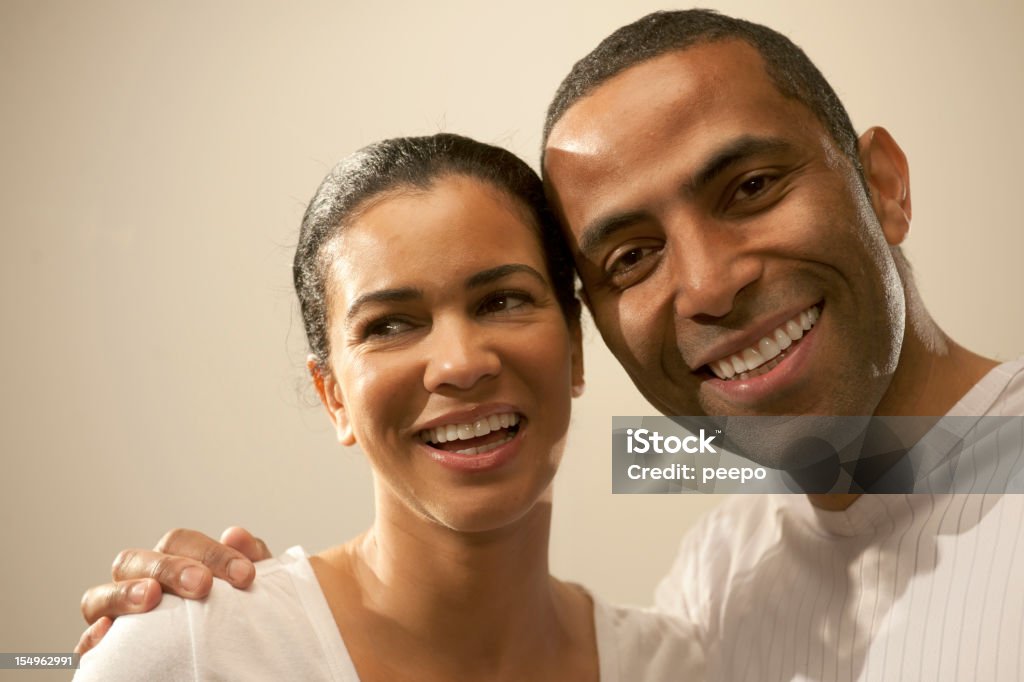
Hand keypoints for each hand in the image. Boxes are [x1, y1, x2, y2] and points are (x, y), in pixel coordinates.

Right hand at [75, 527, 270, 653]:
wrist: (232, 659)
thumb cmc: (236, 613)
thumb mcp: (246, 587)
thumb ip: (246, 559)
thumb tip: (236, 534)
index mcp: (172, 560)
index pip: (180, 542)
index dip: (212, 553)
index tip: (245, 575)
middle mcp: (139, 581)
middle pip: (137, 560)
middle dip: (169, 568)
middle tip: (202, 585)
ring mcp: (118, 614)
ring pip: (100, 595)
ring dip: (123, 594)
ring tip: (150, 597)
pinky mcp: (108, 648)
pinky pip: (88, 641)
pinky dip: (92, 637)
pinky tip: (106, 635)